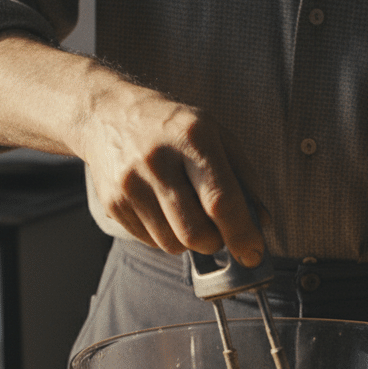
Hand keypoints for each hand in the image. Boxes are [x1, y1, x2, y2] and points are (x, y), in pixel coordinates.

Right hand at [76, 88, 264, 265]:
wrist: (107, 115)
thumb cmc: (173, 128)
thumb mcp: (216, 136)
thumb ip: (244, 179)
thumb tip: (260, 225)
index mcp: (192, 136)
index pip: (221, 200)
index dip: (241, 234)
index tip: (253, 254)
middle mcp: (158, 159)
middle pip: (195, 232)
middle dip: (215, 243)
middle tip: (219, 232)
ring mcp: (131, 182)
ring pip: (172, 244)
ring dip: (189, 241)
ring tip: (186, 212)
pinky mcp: (112, 202)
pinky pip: (150, 241)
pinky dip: (165, 235)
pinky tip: (161, 208)